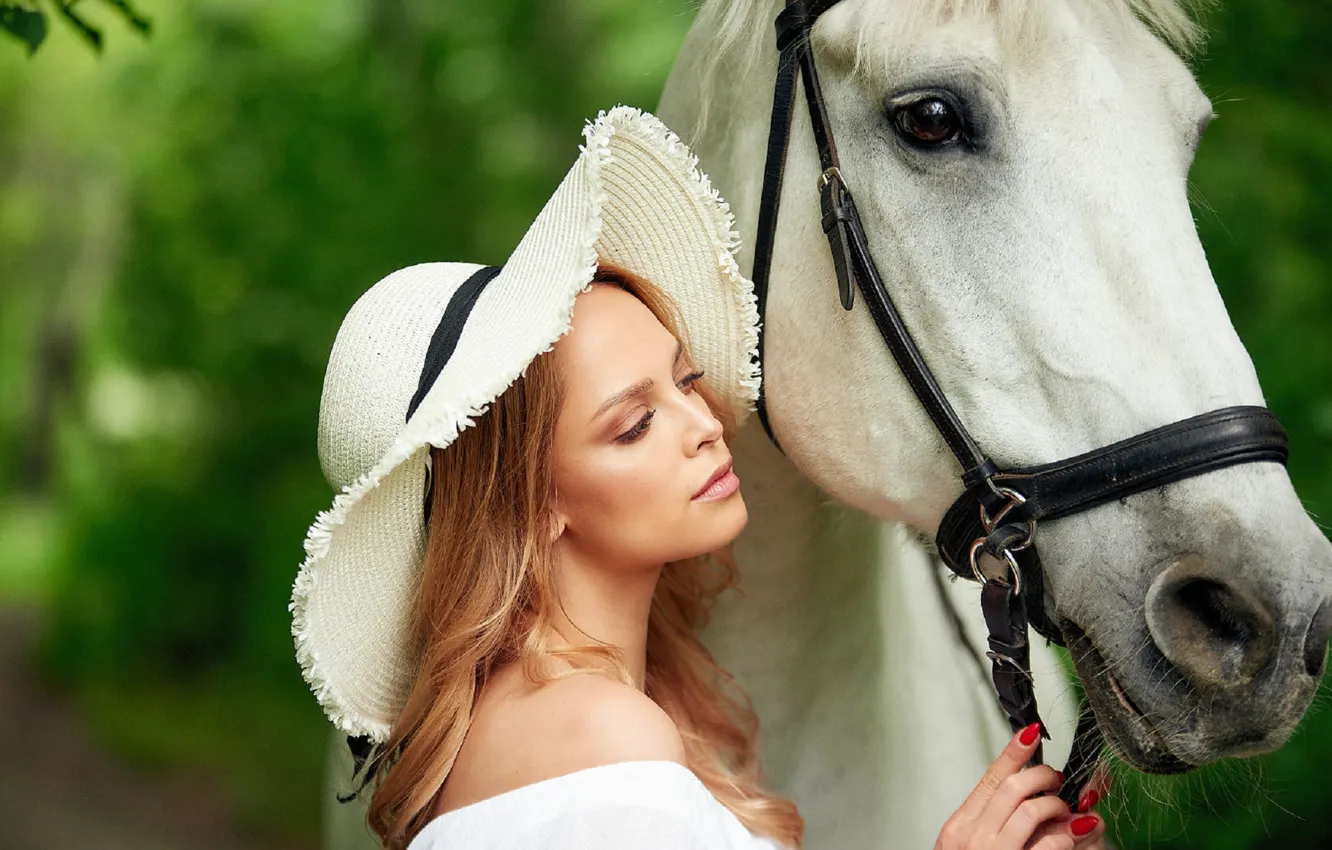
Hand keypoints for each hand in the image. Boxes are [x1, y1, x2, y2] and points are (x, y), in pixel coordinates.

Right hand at [934, 724, 1105, 849]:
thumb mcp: (974, 848)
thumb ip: (996, 822)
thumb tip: (1029, 794)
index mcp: (960, 829)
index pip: (988, 780)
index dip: (1012, 754)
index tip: (1030, 733)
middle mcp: (972, 839)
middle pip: (1011, 789)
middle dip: (1042, 777)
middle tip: (1057, 781)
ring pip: (1032, 810)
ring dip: (1058, 806)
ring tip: (1070, 814)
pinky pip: (1050, 845)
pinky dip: (1070, 836)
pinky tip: (1081, 833)